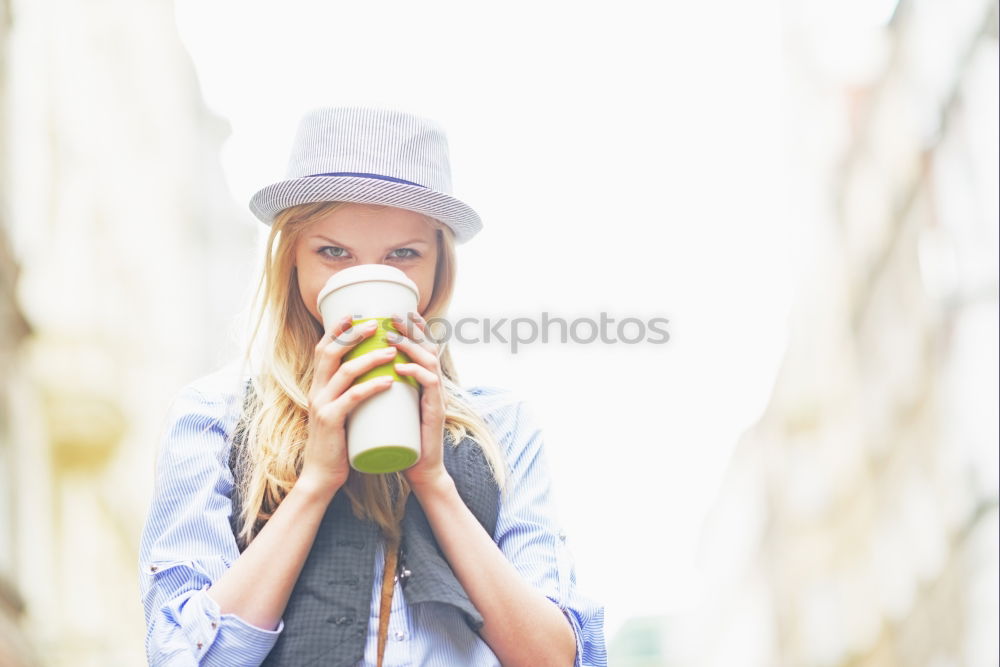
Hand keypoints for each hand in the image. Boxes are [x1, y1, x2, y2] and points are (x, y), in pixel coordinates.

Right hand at [299, 315, 397, 496]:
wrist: (322, 476)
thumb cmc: (338, 443)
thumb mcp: (341, 411)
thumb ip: (350, 393)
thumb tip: (374, 374)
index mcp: (318, 386)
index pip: (323, 349)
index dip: (337, 329)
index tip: (355, 314)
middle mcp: (316, 391)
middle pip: (330, 352)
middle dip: (353, 334)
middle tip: (376, 323)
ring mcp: (321, 405)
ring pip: (345, 371)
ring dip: (370, 357)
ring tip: (393, 350)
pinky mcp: (331, 422)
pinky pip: (353, 398)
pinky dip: (372, 386)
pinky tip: (388, 381)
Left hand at [389, 311, 451, 492]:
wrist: (418, 470)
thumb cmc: (402, 439)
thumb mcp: (392, 407)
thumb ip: (383, 390)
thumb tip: (358, 373)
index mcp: (423, 382)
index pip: (422, 347)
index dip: (412, 327)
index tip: (395, 312)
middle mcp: (433, 385)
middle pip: (429, 346)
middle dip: (411, 328)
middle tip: (392, 316)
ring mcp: (437, 397)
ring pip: (430, 360)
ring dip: (410, 345)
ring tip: (390, 337)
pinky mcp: (435, 412)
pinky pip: (430, 385)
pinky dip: (415, 372)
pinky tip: (400, 367)